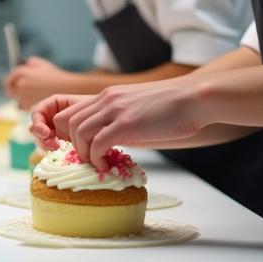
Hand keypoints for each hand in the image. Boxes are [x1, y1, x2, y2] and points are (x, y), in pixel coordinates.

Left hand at [5, 56, 71, 108]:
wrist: (66, 88)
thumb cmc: (54, 76)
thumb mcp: (42, 64)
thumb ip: (30, 63)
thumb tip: (24, 65)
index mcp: (21, 72)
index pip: (9, 79)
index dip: (10, 83)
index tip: (12, 86)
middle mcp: (20, 84)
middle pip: (10, 91)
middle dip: (14, 92)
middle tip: (22, 93)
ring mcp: (23, 96)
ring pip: (16, 100)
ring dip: (21, 99)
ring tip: (33, 97)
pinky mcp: (28, 106)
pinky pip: (22, 107)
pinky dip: (26, 105)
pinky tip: (36, 102)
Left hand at [30, 77, 207, 170]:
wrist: (194, 98)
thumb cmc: (172, 107)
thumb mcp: (135, 107)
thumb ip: (118, 118)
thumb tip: (108, 140)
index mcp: (107, 96)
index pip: (70, 112)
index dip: (69, 134)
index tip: (81, 149)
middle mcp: (106, 99)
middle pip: (68, 122)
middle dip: (73, 146)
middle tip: (88, 160)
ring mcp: (115, 110)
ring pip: (79, 133)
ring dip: (84, 154)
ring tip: (97, 164)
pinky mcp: (127, 123)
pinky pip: (97, 143)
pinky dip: (97, 158)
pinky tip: (107, 166)